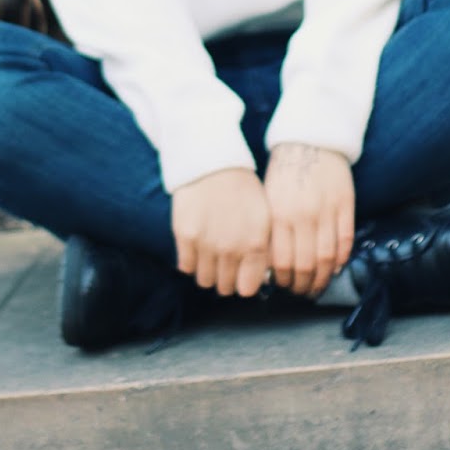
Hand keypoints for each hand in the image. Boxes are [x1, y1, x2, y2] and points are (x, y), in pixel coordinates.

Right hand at [170, 168, 271, 296]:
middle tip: (223, 263)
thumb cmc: (240, 188)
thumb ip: (264, 249)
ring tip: (209, 255)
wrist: (212, 161)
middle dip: (225, 278)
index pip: (247, 288)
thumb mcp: (264, 216)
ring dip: (207, 272)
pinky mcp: (185, 236)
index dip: (243, 283)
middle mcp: (232, 248)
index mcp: (256, 244)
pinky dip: (190, 261)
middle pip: (225, 287)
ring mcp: (207, 244)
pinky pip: (186, 267)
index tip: (240, 275)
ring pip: (205, 281)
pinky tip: (196, 246)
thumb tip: (258, 277)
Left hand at [264, 143, 354, 297]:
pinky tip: (336, 267)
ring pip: (328, 259)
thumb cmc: (285, 170)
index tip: (285, 286)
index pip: (282, 261)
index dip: (284, 280)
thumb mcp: (269, 197)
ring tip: (319, 286)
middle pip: (306, 265)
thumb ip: (272, 228)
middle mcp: (303, 215)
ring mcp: (327, 211)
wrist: (310, 138)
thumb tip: (272, 263)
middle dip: (304, 285)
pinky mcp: (346, 205)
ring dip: (324, 279)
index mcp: (280, 213)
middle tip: (303, 292)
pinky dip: (342, 259)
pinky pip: (346, 241)